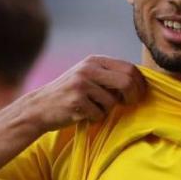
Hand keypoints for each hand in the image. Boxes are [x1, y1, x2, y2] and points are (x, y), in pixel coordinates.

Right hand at [17, 55, 145, 133]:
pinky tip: (82, 114)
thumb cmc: (69, 94)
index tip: (138, 95)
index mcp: (94, 61)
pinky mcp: (76, 100)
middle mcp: (88, 69)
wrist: (40, 107)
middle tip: (128, 105)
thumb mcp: (88, 76)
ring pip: (112, 102)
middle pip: (126, 82)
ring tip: (92, 109)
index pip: (129, 68)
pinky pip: (99, 114)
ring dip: (106, 110)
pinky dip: (95, 118)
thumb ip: (109, 76)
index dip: (139, 84)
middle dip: (132, 97)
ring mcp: (81, 84)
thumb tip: (140, 83)